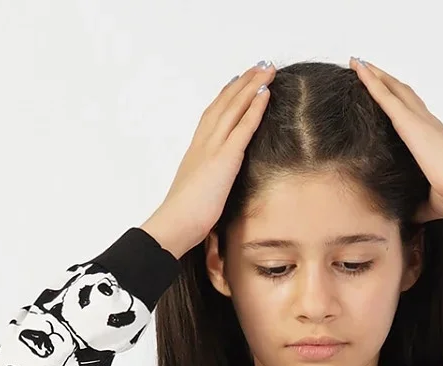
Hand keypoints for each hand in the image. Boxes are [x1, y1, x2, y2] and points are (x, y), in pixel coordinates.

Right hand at [140, 62, 276, 257]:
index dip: (227, 96)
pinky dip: (255, 107)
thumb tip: (212, 188)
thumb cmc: (184, 217)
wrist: (176, 223)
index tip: (238, 81)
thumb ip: (207, 183)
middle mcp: (204, 142)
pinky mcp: (225, 158)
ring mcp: (214, 147)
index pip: (213, 114)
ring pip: (234, 107)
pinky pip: (244, 126)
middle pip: (225, 103)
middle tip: (259, 64)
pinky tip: (266, 93)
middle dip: (243, 82)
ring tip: (266, 69)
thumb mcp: (197, 193)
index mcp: (197, 150)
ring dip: (252, 85)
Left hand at [348, 57, 442, 221]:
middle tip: (367, 68)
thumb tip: (405, 216)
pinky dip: (372, 81)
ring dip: (376, 75)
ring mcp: (419, 120)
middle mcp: (426, 124)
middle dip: (385, 80)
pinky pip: (386, 96)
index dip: (397, 100)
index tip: (385, 91)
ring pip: (393, 89)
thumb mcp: (428, 202)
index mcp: (431, 139)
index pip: (410, 114)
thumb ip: (415, 204)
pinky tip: (360, 69)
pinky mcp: (411, 123)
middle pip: (402, 94)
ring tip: (359, 63)